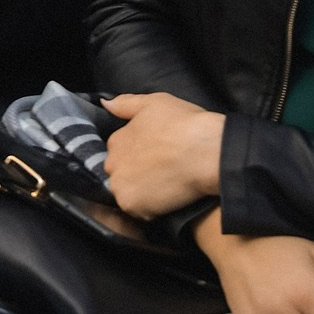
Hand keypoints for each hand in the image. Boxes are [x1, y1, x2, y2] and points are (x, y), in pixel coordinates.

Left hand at [99, 91, 224, 216]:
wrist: (207, 153)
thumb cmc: (184, 124)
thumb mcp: (154, 102)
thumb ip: (126, 103)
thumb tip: (106, 103)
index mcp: (116, 140)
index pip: (119, 151)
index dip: (138, 153)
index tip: (156, 154)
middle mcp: (112, 164)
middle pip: (121, 173)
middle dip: (136, 173)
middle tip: (161, 170)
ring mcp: (121, 186)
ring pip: (128, 192)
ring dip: (141, 192)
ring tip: (165, 184)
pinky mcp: (132, 206)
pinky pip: (138, 211)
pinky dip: (150, 208)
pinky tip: (167, 196)